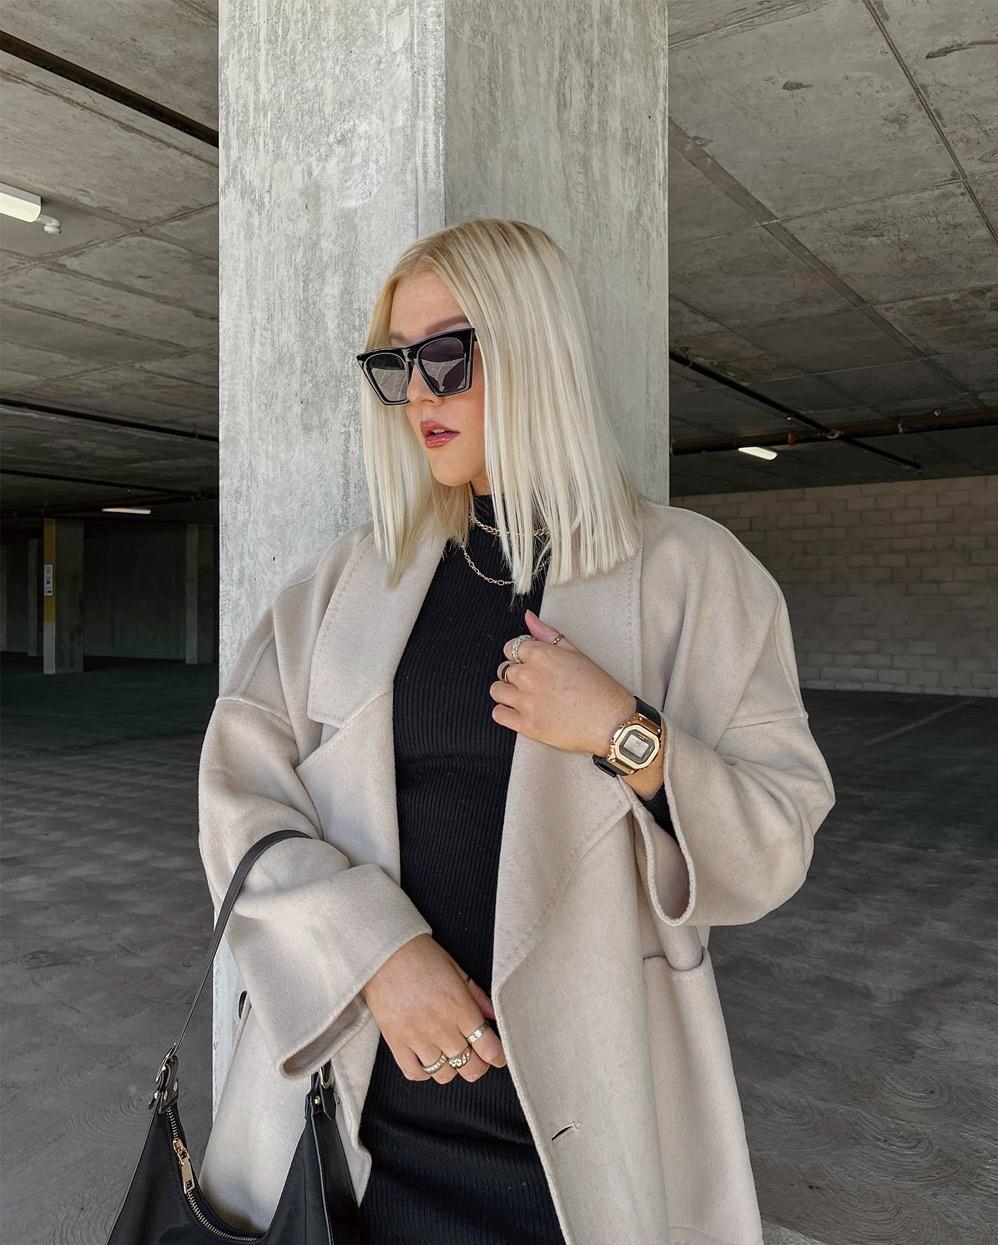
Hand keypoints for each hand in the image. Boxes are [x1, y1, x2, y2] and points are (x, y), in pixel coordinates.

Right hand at [360, 934, 506, 1082]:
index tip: (497, 1057)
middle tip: (477, 1059)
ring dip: (451, 1068)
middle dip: (478, 1066)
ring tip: (449, 1055)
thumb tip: (494, 1015)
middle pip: (469, 1067)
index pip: (488, 1047)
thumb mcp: (456, 970)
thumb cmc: (421, 956)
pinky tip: (427, 1059)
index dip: (498, 1056)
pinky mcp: (396, 1043)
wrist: (384, 954)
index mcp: (460, 1007)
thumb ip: (477, 996)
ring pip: (444, 1074)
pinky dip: (425, 1072)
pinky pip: (415, 1073)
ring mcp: (418, 1038)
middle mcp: (441, 1027)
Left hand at [489, 609, 636, 755]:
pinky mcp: (526, 725)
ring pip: (496, 690)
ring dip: (507, 692)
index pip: (510, 648)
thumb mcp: (576, 653)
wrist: (612, 722)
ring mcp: (526, 701)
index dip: (521, 656)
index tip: (532, 665)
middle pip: (503, 669)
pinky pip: (498, 714)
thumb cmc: (599, 688)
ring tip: (526, 698)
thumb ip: (548, 634)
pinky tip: (521, 713)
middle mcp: (529, 676)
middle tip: (534, 683)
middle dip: (515, 674)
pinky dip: (505, 713)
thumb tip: (528, 617)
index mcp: (541, 655)